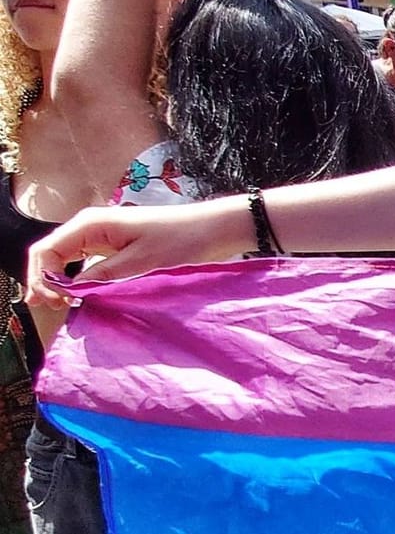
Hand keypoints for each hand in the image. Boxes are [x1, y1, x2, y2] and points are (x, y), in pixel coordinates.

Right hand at [23, 200, 253, 304]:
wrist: (213, 229)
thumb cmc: (181, 240)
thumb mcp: (140, 264)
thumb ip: (102, 277)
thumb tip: (70, 292)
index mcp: (90, 224)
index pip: (46, 251)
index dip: (43, 279)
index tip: (58, 303)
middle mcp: (90, 227)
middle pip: (50, 255)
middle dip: (46, 281)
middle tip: (56, 309)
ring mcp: (101, 236)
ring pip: (65, 260)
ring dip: (60, 282)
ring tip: (64, 306)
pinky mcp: (115, 246)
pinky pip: (85, 263)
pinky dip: (77, 280)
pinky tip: (81, 296)